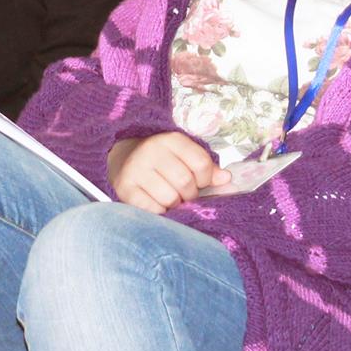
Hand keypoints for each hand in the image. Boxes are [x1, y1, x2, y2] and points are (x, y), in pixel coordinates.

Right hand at [107, 132, 230, 213]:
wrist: (123, 160)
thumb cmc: (163, 162)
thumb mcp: (185, 157)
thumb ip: (207, 169)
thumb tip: (227, 180)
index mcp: (171, 140)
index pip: (201, 163)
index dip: (205, 178)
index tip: (198, 181)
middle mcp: (151, 150)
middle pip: (185, 182)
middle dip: (190, 194)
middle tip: (183, 194)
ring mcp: (135, 169)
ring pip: (170, 198)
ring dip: (174, 204)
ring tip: (169, 199)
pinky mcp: (124, 188)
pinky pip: (153, 209)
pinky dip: (159, 211)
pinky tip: (156, 203)